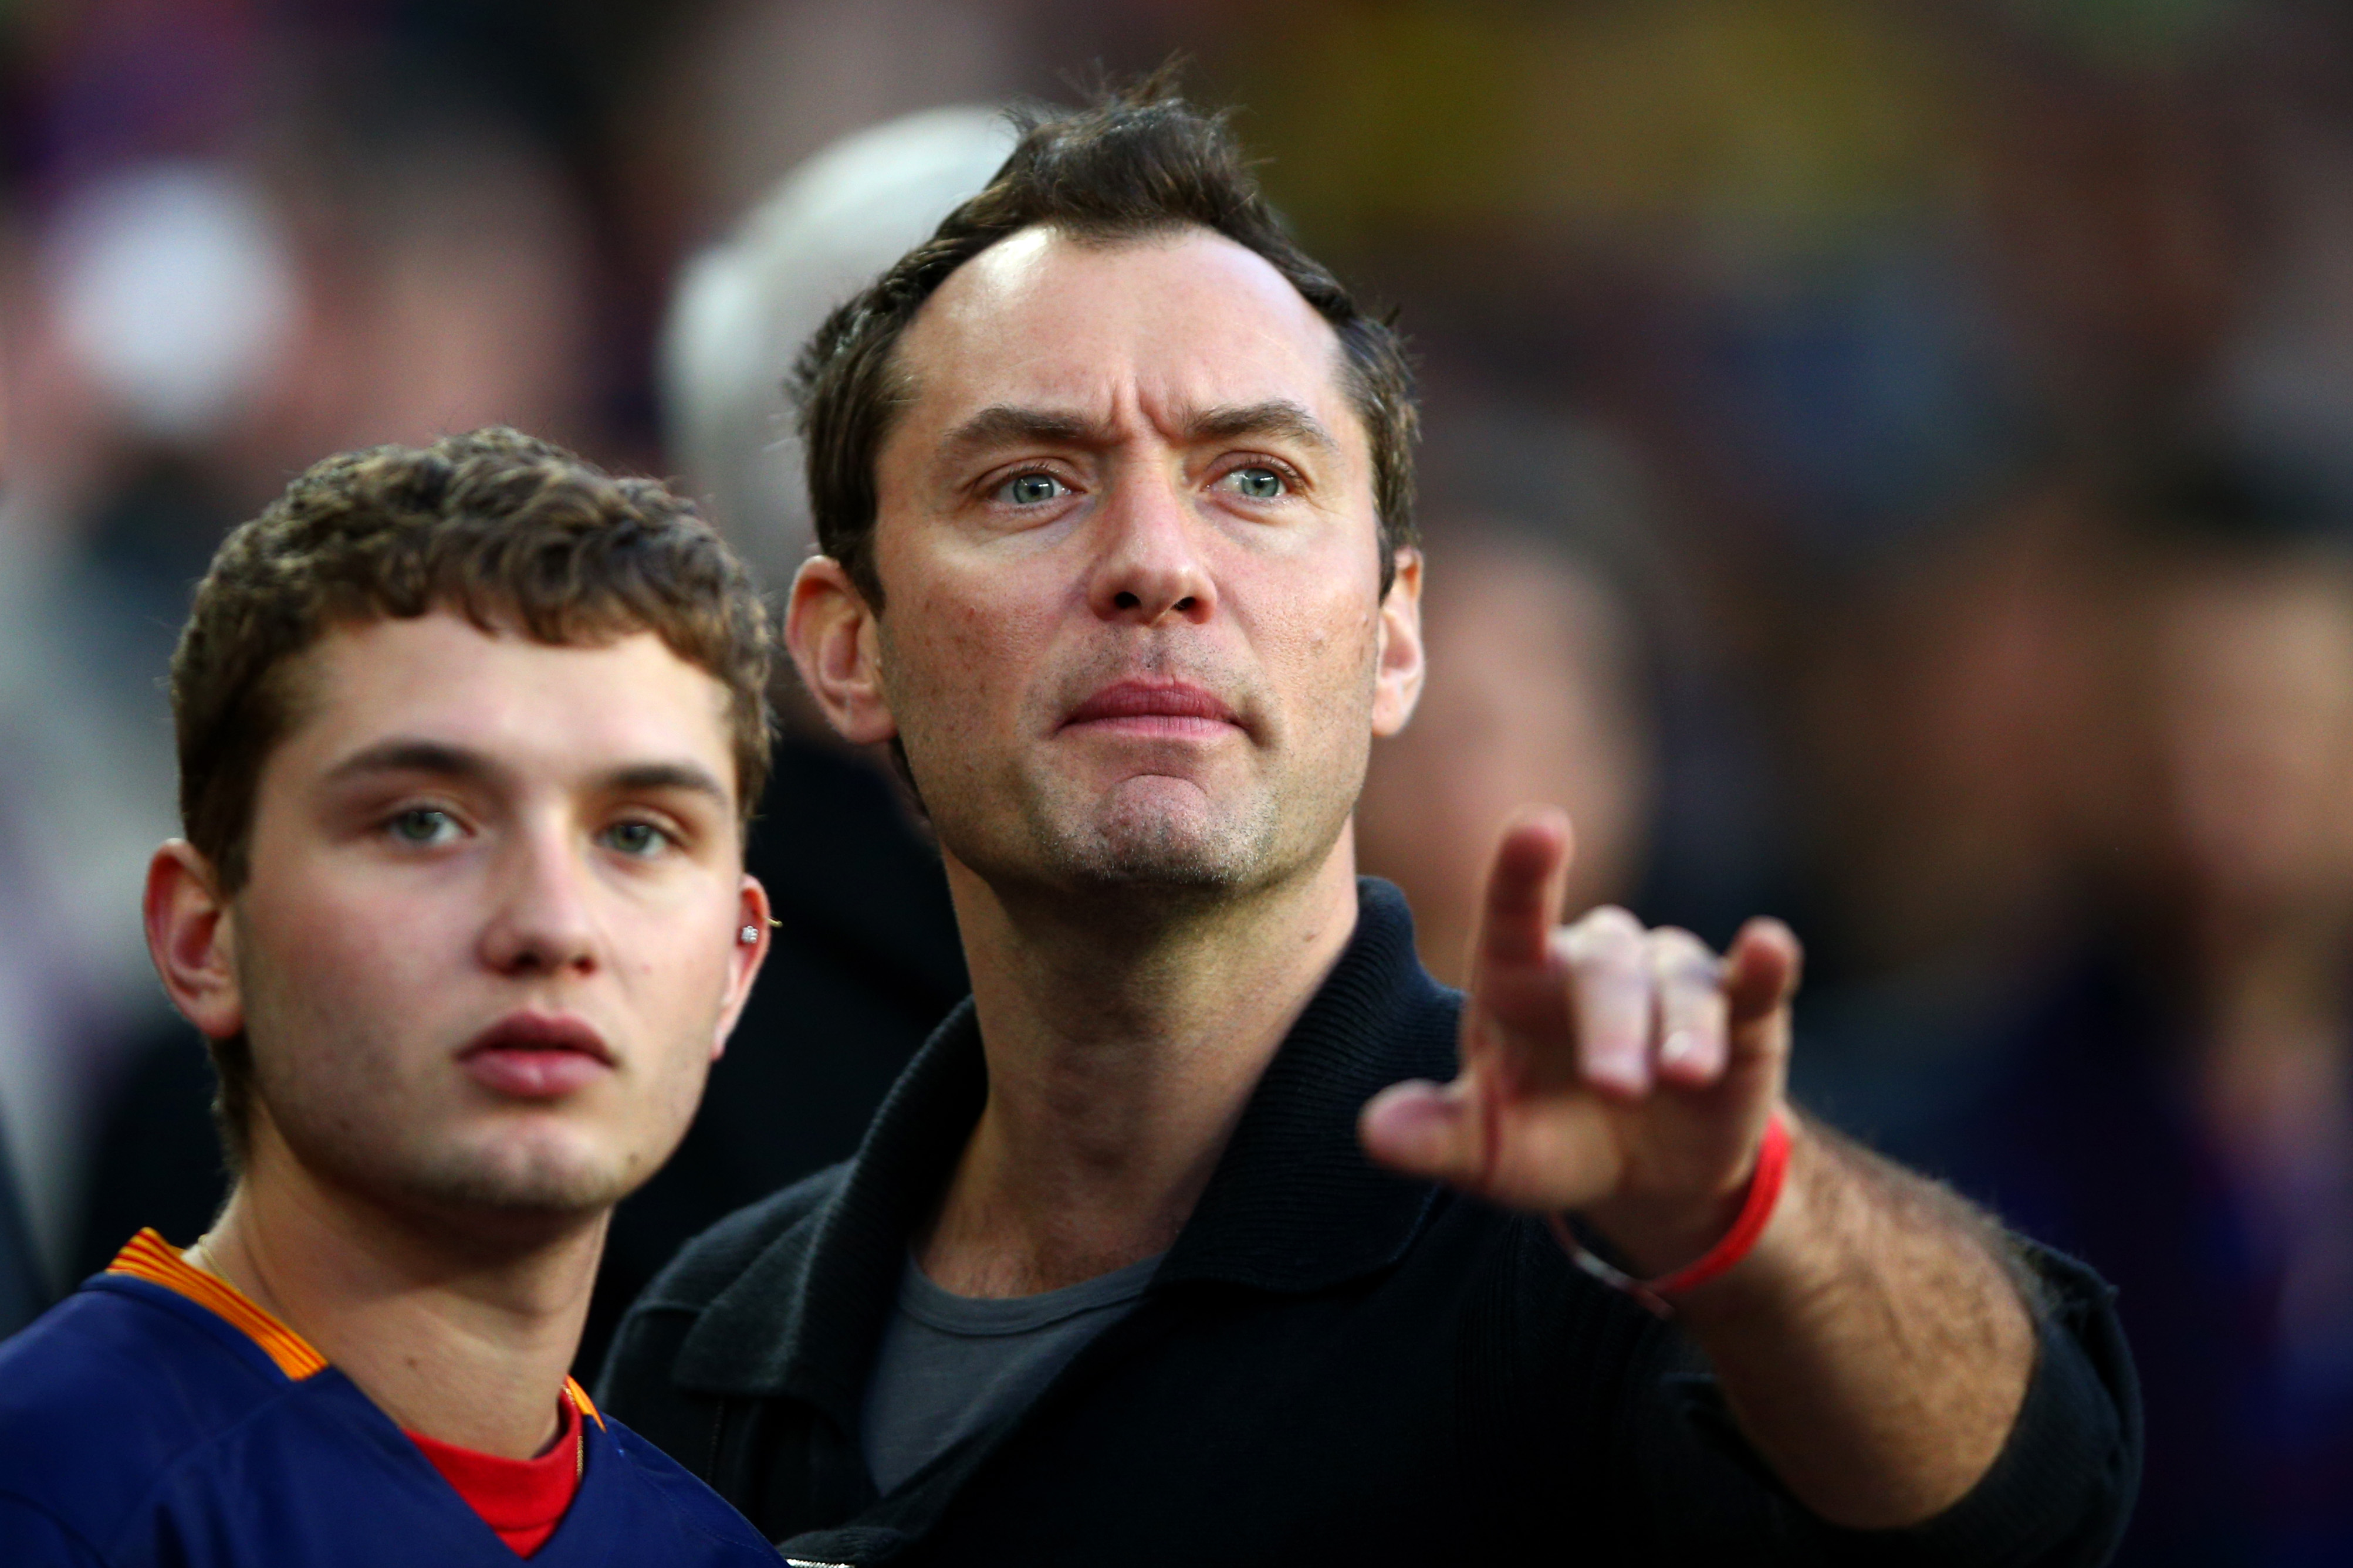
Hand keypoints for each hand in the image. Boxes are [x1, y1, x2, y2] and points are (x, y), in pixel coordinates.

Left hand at [1359, 807, 1802, 1274]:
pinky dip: (1766, 965)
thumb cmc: (1548, 1142)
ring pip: (1679, 984)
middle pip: (1604, 970)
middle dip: (1611, 1027)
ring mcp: (1670, 981)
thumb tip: (1371, 1131)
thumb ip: (1434, 1138)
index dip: (1523, 871)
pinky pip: (1753, 980)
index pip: (1513, 912)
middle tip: (1614, 1086)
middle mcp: (1595, 963)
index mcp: (1518, 978)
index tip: (1539, 827)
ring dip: (1681, 1030)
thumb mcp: (1486, 1153)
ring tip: (1681, 1076)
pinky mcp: (1739, 1012)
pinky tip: (1770, 946)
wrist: (1646, 1179)